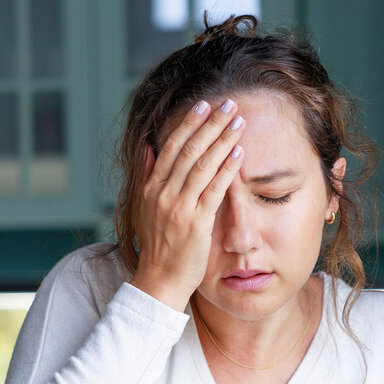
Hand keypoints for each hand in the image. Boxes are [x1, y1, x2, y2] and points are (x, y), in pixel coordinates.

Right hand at [129, 98, 246, 311]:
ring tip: (239, 122)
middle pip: (188, 150)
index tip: (204, 104)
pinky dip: (227, 169)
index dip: (188, 123)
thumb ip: (146, 177)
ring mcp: (178, 207)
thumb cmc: (158, 245)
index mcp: (150, 187)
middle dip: (210, 124)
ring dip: (222, 140)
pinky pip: (214, 189)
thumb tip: (148, 148)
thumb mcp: (144, 208)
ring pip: (202, 165)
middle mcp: (162, 193)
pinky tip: (240, 153)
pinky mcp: (196, 223)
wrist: (159, 280)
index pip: (170, 146)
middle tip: (229, 104)